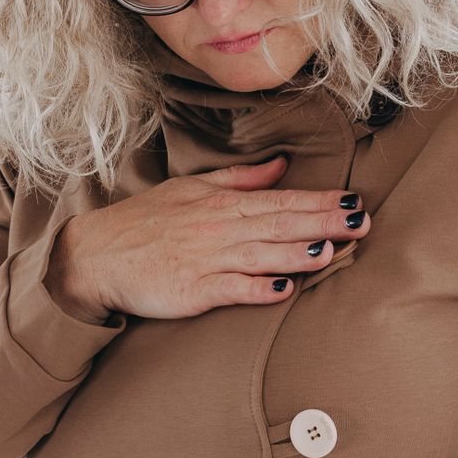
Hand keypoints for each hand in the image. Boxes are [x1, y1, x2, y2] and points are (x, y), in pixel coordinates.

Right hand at [47, 156, 371, 322]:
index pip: (281, 200)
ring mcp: (207, 259)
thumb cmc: (145, 223)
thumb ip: (239, 180)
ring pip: (261, 253)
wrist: (95, 255)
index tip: (354, 201)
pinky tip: (284, 290)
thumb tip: (281, 166)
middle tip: (362, 223)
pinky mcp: (192, 290)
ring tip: (332, 250)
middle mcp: (220, 228)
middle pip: (280, 223)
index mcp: (223, 204)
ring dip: (297, 252)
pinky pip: (231, 288)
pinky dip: (257, 289)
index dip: (319, 201)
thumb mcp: (191, 189)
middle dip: (323, 223)